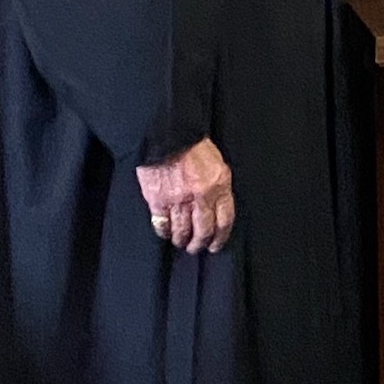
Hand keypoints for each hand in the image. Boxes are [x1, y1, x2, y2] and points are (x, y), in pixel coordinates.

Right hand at [136, 137, 234, 254]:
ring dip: (182, 240)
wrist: (168, 135)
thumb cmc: (193, 146)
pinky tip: (166, 232)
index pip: (225, 219)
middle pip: (203, 231)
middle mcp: (201, 196)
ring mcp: (179, 200)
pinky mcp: (158, 202)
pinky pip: (162, 225)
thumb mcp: (216, 163)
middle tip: (196, 247)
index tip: (216, 244)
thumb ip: (218, 186)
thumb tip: (218, 206)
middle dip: (200, 244)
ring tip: (181, 242)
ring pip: (182, 232)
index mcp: (219, 184)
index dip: (220, 237)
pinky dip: (164, 232)